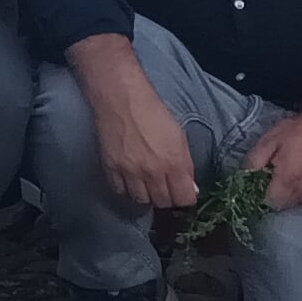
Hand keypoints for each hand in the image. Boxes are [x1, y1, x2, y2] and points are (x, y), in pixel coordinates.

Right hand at [72, 36, 196, 208]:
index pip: (184, 199)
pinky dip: (127, 189)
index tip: (182, 191)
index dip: (185, 197)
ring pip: (141, 201)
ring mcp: (129, 172)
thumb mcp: (178, 135)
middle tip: (165, 185)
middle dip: (167, 196)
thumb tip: (190, 188)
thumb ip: (186, 164)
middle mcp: (152, 172)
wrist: (120, 98)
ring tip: (147, 183)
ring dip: (146, 195)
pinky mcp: (110, 168)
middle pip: (163, 202)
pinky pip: (120, 191)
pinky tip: (130, 180)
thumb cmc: (153, 112)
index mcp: (174, 163)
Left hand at [246, 90, 301, 208]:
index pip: (267, 202)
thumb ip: (254, 161)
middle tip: (271, 176)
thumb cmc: (297, 131)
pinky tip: (300, 176)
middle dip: (272, 194)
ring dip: (286, 194)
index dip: (258, 195)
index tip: (256, 185)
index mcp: (288, 179)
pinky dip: (300, 192)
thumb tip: (244, 177)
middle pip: (280, 205)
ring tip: (287, 174)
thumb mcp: (269, 140)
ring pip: (293, 203)